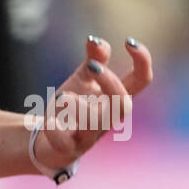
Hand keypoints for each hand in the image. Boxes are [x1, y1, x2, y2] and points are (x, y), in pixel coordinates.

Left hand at [33, 35, 153, 172]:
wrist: (45, 140)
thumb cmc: (71, 109)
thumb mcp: (82, 80)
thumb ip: (93, 60)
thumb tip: (95, 40)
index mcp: (113, 99)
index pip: (141, 82)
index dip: (142, 61)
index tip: (128, 41)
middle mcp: (105, 119)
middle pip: (123, 105)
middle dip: (110, 83)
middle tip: (90, 66)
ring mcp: (87, 136)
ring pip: (96, 125)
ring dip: (80, 106)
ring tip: (63, 96)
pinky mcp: (66, 149)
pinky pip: (65, 143)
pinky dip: (56, 130)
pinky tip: (50, 120)